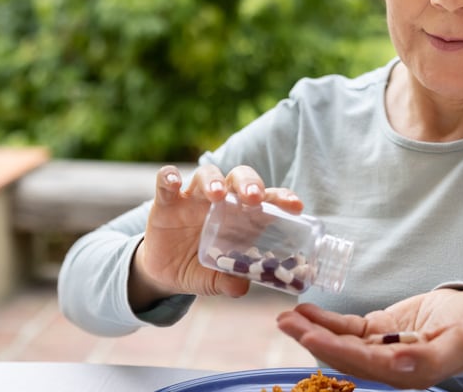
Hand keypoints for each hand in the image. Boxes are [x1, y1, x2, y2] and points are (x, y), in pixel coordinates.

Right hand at [128, 163, 302, 308]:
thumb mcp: (216, 279)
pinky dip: (169, 177)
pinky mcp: (166, 202)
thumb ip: (230, 282)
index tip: (295, 206)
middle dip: (249, 183)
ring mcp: (193, 198)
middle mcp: (221, 200)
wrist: (166, 274)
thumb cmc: (201, 269)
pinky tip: (173, 183)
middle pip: (239, 178)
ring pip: (207, 174)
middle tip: (253, 198)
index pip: (266, 199)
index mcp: (242, 216)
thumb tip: (242, 287)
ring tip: (217, 195)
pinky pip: (166, 182)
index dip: (282, 198)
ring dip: (214, 181)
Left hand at [276, 289, 462, 389]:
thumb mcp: (459, 342)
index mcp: (409, 374)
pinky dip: (326, 319)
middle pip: (345, 356)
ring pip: (341, 342)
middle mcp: (389, 367)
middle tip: (286, 323)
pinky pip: (347, 328)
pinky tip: (306, 310)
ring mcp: (380, 349)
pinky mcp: (376, 333)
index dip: (337, 350)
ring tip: (287, 317)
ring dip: (313, 329)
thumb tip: (398, 364)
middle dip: (314, 339)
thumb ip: (429, 357)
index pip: (366, 364)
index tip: (312, 336)